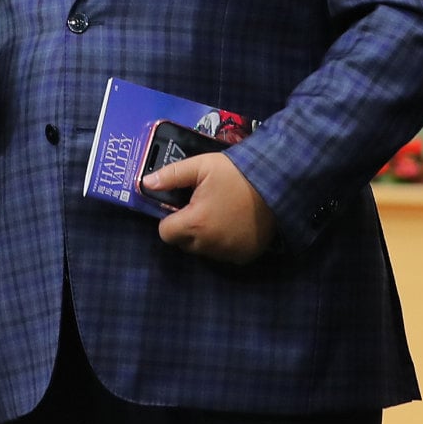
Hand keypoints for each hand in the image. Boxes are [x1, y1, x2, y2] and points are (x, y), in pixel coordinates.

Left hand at [147, 153, 275, 264]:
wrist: (277, 183)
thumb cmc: (236, 173)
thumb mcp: (201, 166)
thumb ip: (171, 175)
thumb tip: (145, 184)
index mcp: (195, 223)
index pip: (165, 233)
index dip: (170, 219)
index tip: (183, 206)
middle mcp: (209, 244)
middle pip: (184, 243)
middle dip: (187, 228)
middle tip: (202, 207)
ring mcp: (228, 253)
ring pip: (204, 250)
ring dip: (205, 237)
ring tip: (220, 214)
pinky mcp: (244, 257)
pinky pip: (224, 254)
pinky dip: (225, 243)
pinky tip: (234, 224)